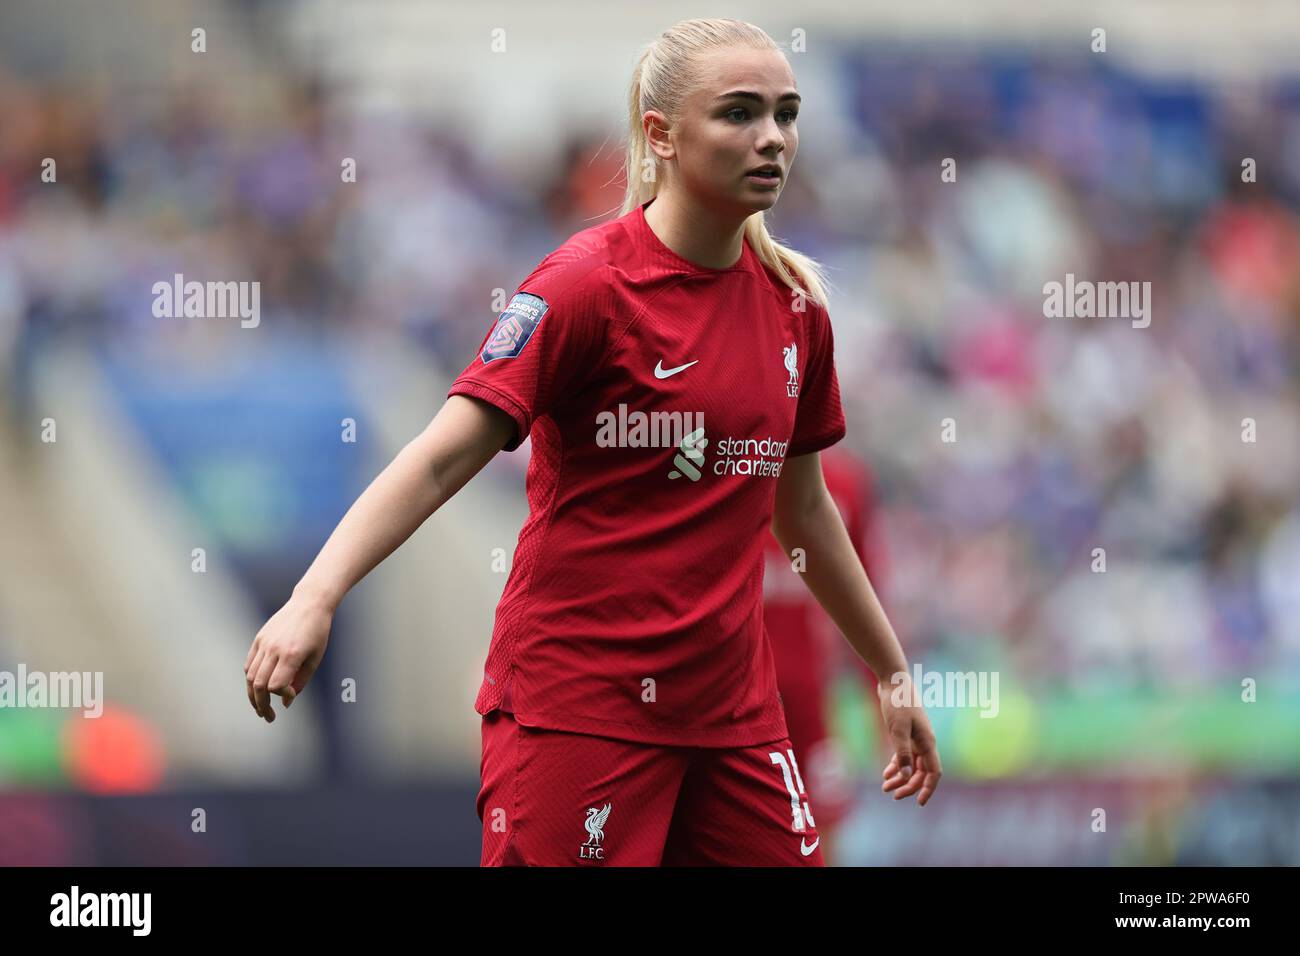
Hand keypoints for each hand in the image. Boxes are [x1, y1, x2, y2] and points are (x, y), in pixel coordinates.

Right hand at [244, 590, 331, 722]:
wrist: (309, 604)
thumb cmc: (317, 632)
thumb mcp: (315, 658)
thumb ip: (301, 682)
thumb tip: (287, 703)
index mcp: (291, 654)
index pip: (276, 685)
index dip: (282, 695)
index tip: (292, 694)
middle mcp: (274, 649)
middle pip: (258, 685)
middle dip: (262, 705)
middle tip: (268, 717)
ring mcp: (264, 643)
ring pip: (250, 676)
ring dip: (253, 696)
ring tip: (261, 708)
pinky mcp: (258, 639)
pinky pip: (249, 664)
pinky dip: (251, 679)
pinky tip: (257, 688)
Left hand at [878, 678, 942, 805]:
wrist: (893, 681)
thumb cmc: (897, 703)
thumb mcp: (897, 729)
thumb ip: (902, 752)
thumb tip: (906, 776)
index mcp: (928, 742)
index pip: (934, 772)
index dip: (928, 788)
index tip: (920, 803)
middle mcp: (924, 742)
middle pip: (921, 772)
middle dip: (909, 786)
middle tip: (893, 795)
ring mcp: (915, 738)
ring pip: (911, 765)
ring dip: (901, 777)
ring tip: (885, 787)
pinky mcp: (905, 733)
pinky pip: (904, 755)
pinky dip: (896, 765)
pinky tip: (886, 774)